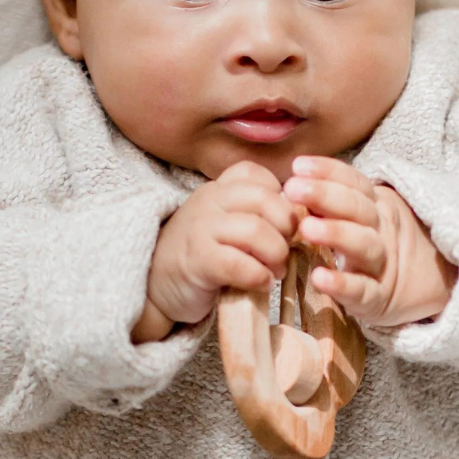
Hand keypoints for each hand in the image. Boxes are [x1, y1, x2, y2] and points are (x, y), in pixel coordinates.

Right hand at [134, 160, 303, 342]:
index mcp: (220, 188)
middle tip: (287, 249)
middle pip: (266, 200)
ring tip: (276, 270)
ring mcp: (200, 228)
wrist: (155, 283)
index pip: (258, 175)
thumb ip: (258, 215)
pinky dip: (259, 276)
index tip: (283, 225)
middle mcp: (209, 200)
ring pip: (256, 230)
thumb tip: (303, 220)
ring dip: (276, 255)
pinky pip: (238, 263)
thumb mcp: (227, 224)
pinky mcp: (196, 261)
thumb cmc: (203, 254)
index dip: (281, 199)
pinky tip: (261, 283)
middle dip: (287, 228)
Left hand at [281, 156, 456, 327]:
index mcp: (372, 206)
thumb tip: (281, 191)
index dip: (328, 172)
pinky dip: (342, 284)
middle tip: (294, 188)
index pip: (354, 182)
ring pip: (365, 245)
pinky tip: (319, 277)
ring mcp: (380, 263)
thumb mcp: (350, 218)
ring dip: (336, 233)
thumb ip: (322, 204)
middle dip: (326, 195)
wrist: (405, 286)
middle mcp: (379, 230)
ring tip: (307, 227)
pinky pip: (362, 290)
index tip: (298, 166)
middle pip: (359, 208)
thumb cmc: (360, 243)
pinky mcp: (376, 297)